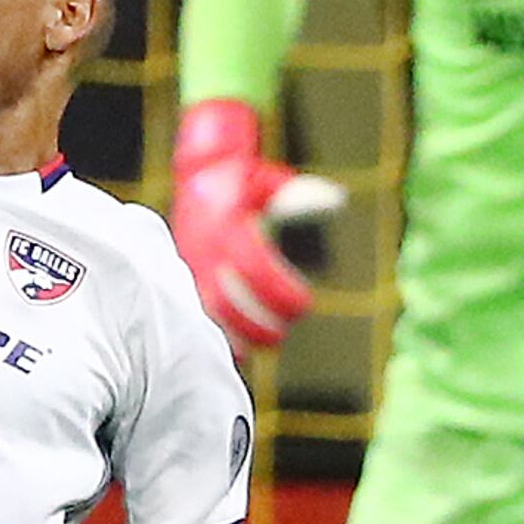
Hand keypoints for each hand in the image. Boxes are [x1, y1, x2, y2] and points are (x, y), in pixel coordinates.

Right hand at [168, 100, 320, 349]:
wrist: (196, 176)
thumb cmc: (240, 181)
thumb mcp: (265, 182)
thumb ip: (298, 194)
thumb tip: (338, 201)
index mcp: (225, 230)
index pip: (255, 268)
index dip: (280, 292)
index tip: (305, 305)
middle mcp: (204, 252)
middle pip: (225, 303)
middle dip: (254, 326)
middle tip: (279, 337)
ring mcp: (191, 267)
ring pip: (206, 315)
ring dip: (233, 337)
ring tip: (257, 348)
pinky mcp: (185, 278)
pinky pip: (198, 313)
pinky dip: (217, 333)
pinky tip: (237, 347)